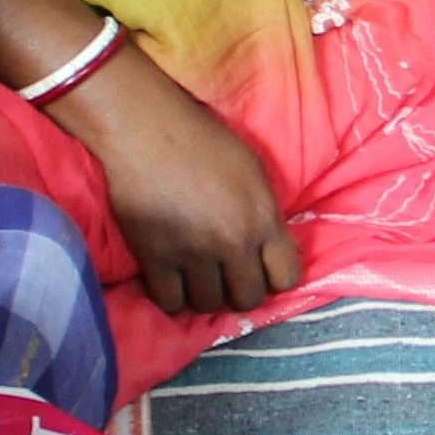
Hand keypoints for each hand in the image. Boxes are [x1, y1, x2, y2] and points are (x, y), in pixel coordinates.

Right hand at [49, 44, 302, 315]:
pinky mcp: (156, 259)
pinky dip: (173, 297)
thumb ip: (264, 213)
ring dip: (206, 294)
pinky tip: (172, 281)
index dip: (276, 277)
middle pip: (248, 298)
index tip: (263, 269)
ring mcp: (194, 254)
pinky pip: (170, 302)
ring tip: (199, 277)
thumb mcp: (253, 170)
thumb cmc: (204, 140)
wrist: (148, 130)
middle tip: (228, 275)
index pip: (287, 277)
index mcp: (263, 218)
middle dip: (241, 290)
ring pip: (209, 304)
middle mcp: (233, 242)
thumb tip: (270, 247)